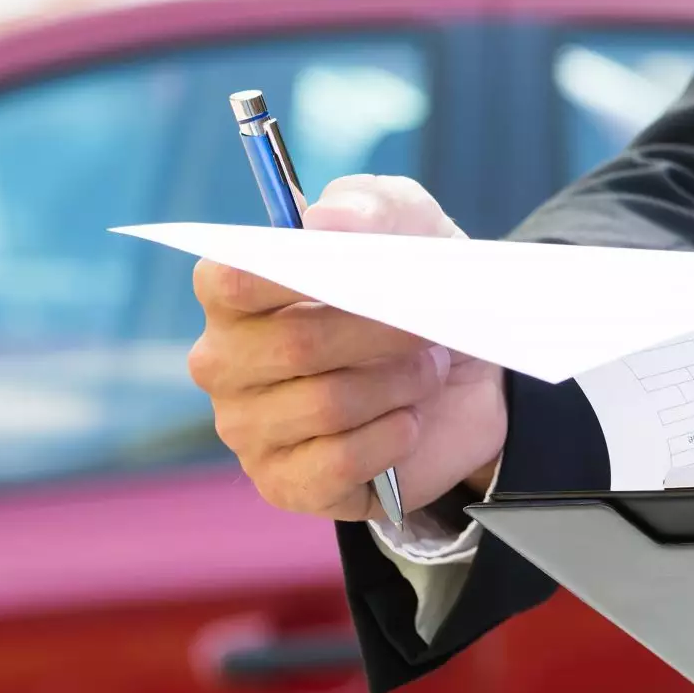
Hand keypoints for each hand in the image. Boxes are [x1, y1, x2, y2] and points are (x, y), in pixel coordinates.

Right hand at [187, 175, 507, 520]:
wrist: (468, 380)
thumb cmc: (414, 292)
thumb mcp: (412, 228)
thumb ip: (368, 208)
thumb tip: (321, 222)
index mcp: (235, 294)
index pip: (229, 278)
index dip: (289, 272)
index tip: (350, 268)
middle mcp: (225, 362)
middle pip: (295, 344)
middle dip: (380, 333)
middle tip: (425, 328)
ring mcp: (248, 428)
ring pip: (326, 404)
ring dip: (398, 385)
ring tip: (424, 373)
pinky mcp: (286, 483)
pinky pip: (337, 462)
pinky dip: (390, 438)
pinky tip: (408, 422)